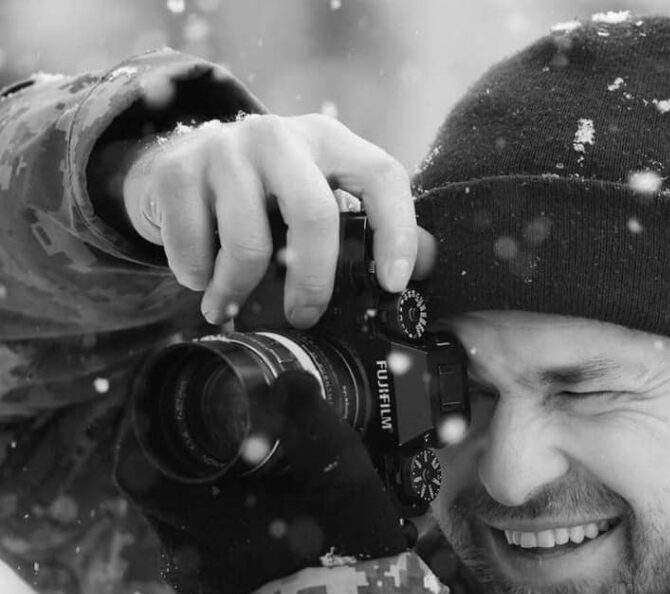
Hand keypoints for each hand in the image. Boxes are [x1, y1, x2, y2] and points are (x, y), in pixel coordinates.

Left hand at [114, 371, 407, 593]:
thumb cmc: (353, 556)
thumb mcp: (343, 478)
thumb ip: (312, 423)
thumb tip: (288, 377)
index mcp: (204, 526)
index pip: (137, 469)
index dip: (142, 429)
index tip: (165, 398)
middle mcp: (188, 559)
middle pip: (156, 490)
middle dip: (177, 451)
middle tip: (212, 422)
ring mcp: (200, 586)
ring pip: (176, 519)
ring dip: (196, 486)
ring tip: (238, 464)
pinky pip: (197, 546)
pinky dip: (212, 519)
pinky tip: (252, 508)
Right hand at [118, 113, 435, 327]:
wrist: (179, 161)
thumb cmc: (267, 195)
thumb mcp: (320, 195)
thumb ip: (368, 225)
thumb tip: (426, 268)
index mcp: (330, 141)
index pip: (382, 177)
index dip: (398, 233)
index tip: (393, 285)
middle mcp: (281, 136)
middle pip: (315, 216)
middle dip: (314, 282)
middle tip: (305, 316)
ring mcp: (226, 148)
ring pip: (250, 243)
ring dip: (241, 292)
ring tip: (233, 307)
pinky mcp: (177, 169)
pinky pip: (195, 248)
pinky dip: (198, 279)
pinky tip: (202, 278)